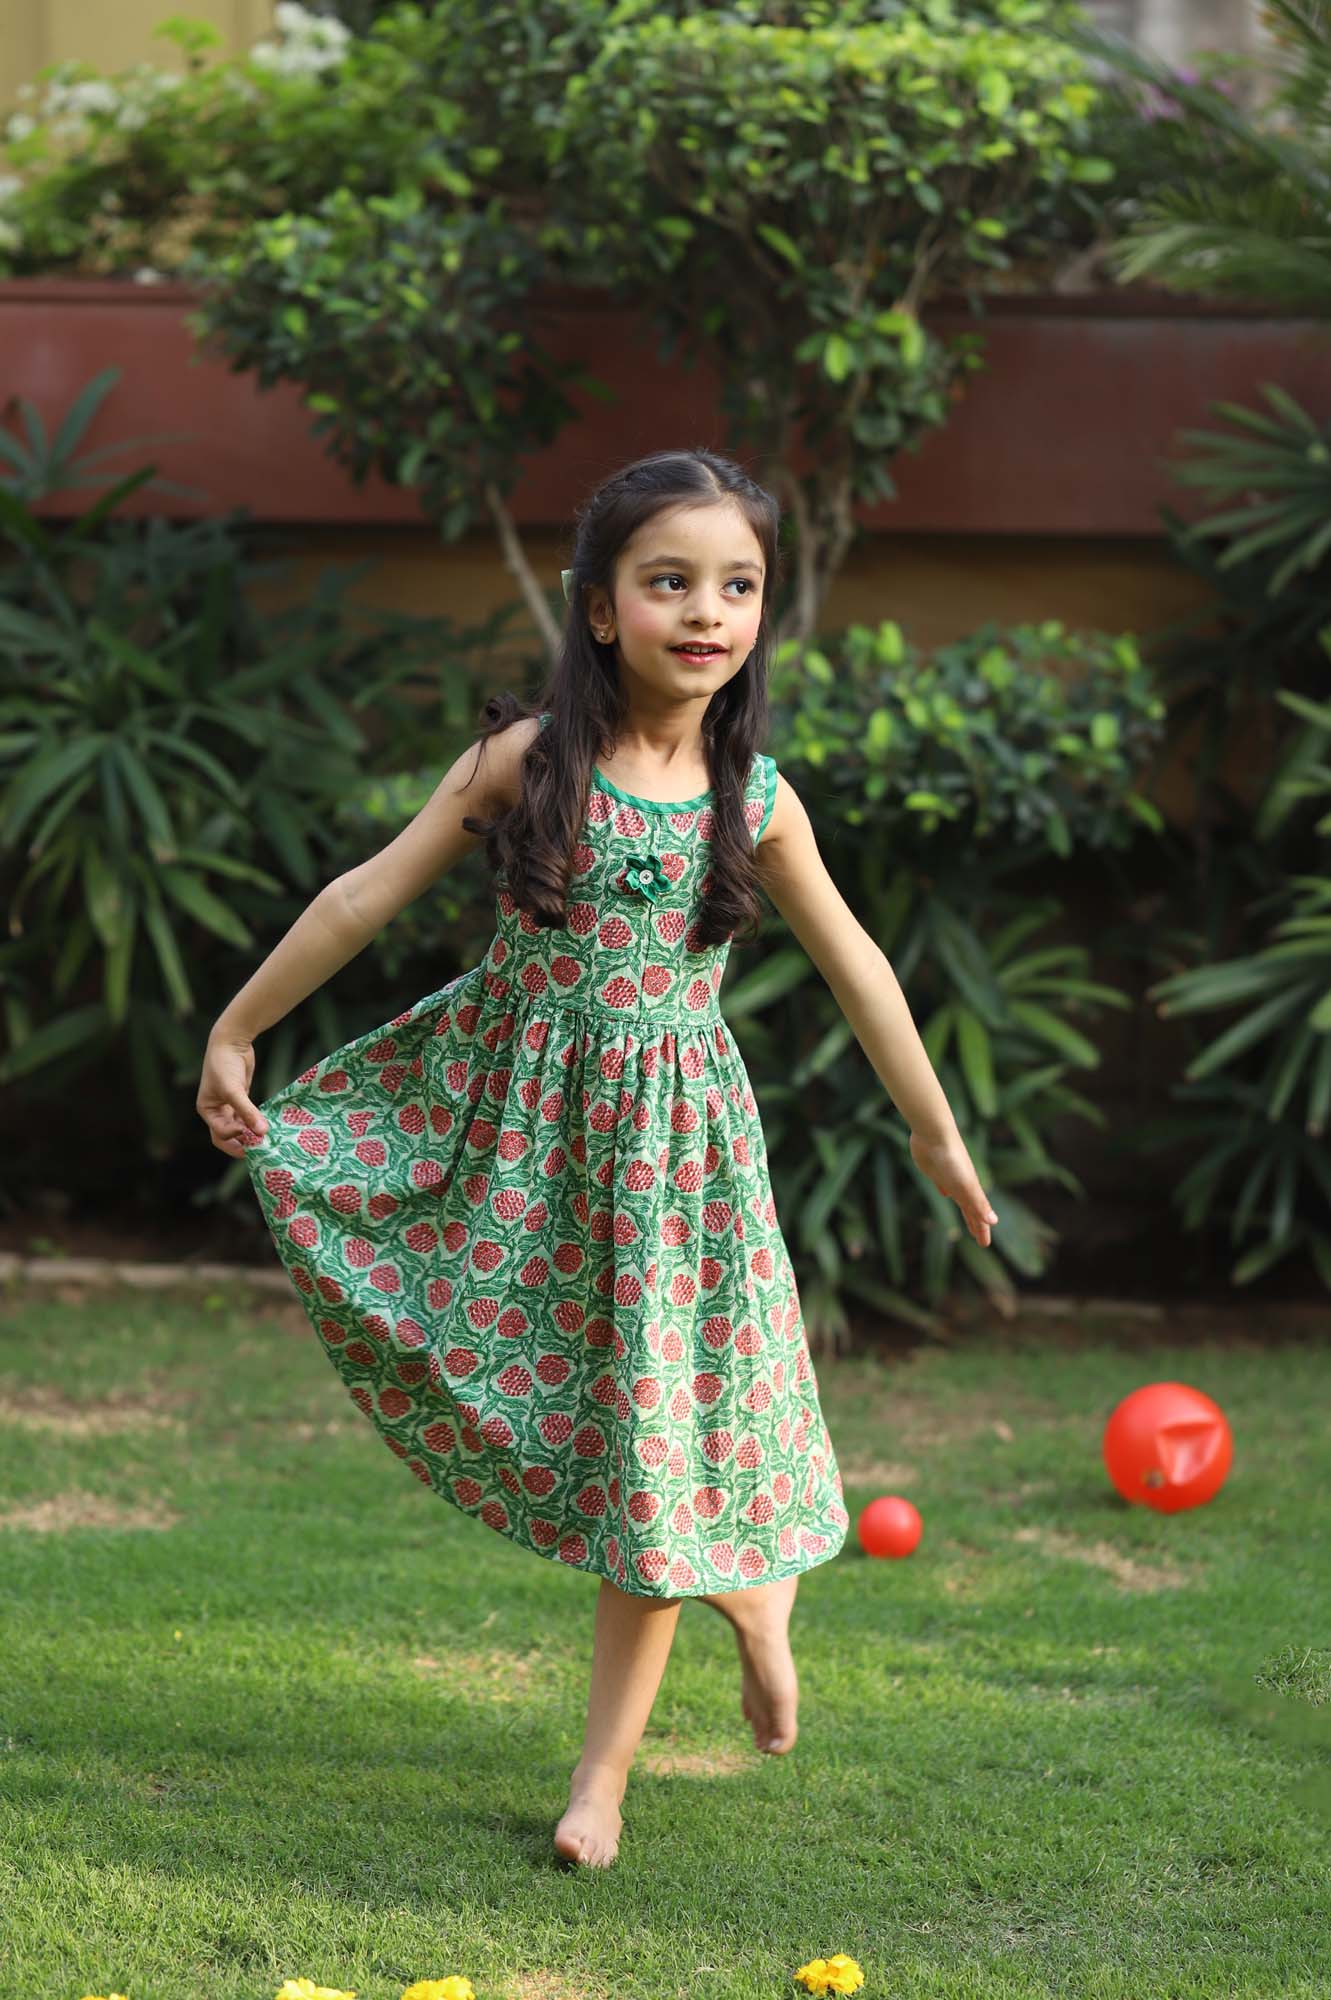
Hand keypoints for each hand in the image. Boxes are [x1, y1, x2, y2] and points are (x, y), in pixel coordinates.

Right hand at [197, 1031, 266, 1158]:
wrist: (230, 1042)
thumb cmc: (225, 1065)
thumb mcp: (234, 1090)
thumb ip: (247, 1111)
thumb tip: (262, 1132)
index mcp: (207, 1110)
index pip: (219, 1134)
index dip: (235, 1139)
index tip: (252, 1135)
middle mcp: (216, 1111)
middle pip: (227, 1137)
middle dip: (242, 1144)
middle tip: (261, 1151)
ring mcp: (229, 1105)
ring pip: (239, 1127)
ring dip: (250, 1134)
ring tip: (267, 1141)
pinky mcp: (241, 1099)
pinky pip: (247, 1117)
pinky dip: (255, 1122)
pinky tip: (268, 1126)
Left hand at [909, 1127, 997, 1246]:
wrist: (934, 1134)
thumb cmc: (952, 1160)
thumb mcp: (966, 1185)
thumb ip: (979, 1203)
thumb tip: (994, 1222)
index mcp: (969, 1191)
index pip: (978, 1216)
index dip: (981, 1230)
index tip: (985, 1244)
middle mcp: (961, 1185)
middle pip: (970, 1209)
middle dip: (976, 1224)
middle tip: (980, 1240)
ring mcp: (948, 1177)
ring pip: (958, 1198)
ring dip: (963, 1208)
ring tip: (965, 1216)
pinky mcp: (934, 1170)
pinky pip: (942, 1185)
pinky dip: (945, 1191)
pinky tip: (944, 1192)